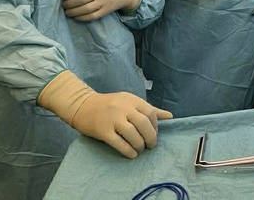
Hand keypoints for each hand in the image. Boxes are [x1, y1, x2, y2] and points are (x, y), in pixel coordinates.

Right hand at [37, 71, 172, 158]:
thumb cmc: (110, 105)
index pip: (150, 112)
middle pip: (143, 123)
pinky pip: (118, 143)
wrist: (83, 106)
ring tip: (141, 149)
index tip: (155, 133)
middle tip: (151, 145)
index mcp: (132, 100)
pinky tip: (132, 154)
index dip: (155, 125)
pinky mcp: (103, 131)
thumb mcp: (130, 101)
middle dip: (150, 136)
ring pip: (132, 134)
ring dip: (140, 144)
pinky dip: (128, 150)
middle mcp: (123, 108)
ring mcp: (113, 119)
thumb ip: (149, 109)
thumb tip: (170, 116)